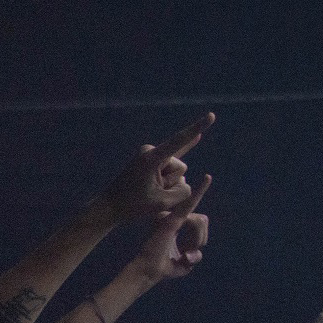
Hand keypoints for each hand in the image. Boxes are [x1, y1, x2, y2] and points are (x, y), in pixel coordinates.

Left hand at [97, 112, 212, 219]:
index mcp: (151, 158)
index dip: (197, 128)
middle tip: (147, 192)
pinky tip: (199, 136)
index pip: (180, 140)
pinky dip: (187, 146)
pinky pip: (174, 154)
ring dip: (167, 185)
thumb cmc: (132, 206)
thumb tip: (187, 184)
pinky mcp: (152, 161)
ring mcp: (151, 155)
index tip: (212, 115)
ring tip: (146, 191)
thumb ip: (183, 192)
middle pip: (181, 168)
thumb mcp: (162, 203)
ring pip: (177, 172)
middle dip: (171, 183)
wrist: (110, 207)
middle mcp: (151, 152)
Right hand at [127, 174, 210, 283]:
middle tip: (188, 253)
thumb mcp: (183, 265)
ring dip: (197, 240)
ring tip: (185, 252)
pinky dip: (201, 190)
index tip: (207, 180)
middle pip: (202, 221)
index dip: (202, 213)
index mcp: (174, 226)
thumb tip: (194, 253)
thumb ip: (193, 257)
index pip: (195, 217)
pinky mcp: (173, 219)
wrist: (148, 271)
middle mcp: (173, 218)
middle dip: (201, 239)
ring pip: (199, 221)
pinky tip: (207, 178)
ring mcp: (172, 217)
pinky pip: (189, 203)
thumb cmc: (161, 268)